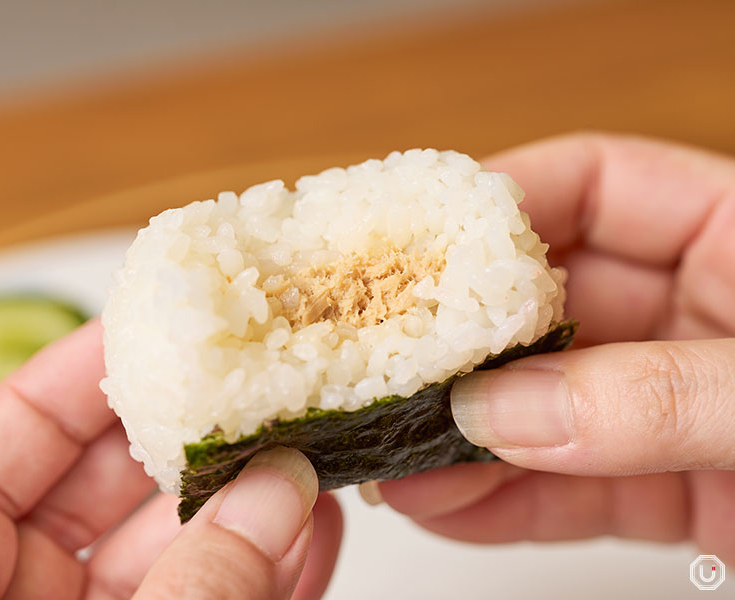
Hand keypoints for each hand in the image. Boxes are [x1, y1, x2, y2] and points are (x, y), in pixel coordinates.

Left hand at [0, 321, 341, 598]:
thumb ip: (188, 588)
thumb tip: (278, 490)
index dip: (68, 381)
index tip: (144, 332)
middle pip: (99, 493)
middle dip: (188, 441)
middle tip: (252, 391)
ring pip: (169, 556)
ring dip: (244, 509)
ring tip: (305, 453)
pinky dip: (263, 578)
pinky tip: (312, 538)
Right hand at [369, 133, 734, 562]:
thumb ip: (665, 394)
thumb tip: (510, 410)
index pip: (599, 187)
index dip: (504, 207)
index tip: (422, 248)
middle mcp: (704, 312)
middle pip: (553, 306)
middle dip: (467, 343)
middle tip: (388, 369)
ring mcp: (681, 403)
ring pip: (550, 405)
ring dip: (471, 435)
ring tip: (397, 455)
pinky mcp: (682, 487)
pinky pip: (577, 484)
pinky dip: (510, 499)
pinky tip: (448, 504)